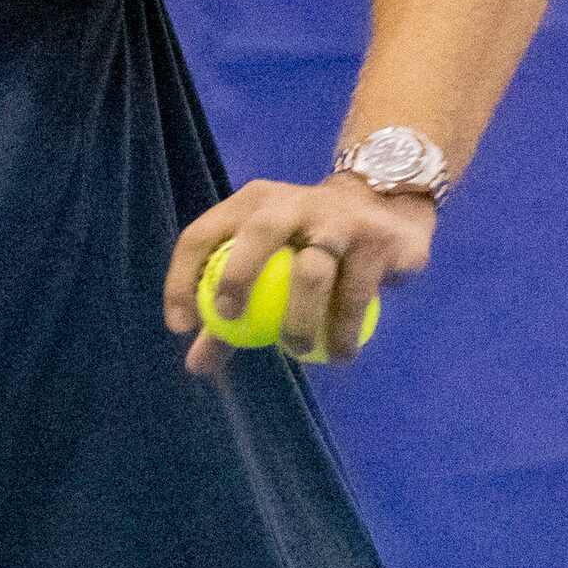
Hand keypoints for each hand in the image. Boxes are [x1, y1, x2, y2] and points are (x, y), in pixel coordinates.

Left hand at [163, 174, 434, 375]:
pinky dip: (345, 326)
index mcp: (251, 203)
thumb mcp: (266, 265)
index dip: (182, 277)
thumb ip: (229, 316)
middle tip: (230, 322)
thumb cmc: (307, 244)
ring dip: (301, 318)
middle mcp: (292, 201)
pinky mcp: (378, 238)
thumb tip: (196, 366)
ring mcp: (338, 218)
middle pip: (260, 231)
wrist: (387, 206)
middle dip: (238, 274)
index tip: (180, 326)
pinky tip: (341, 353)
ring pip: (313, 270)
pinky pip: (357, 290)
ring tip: (299, 352)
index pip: (202, 233)